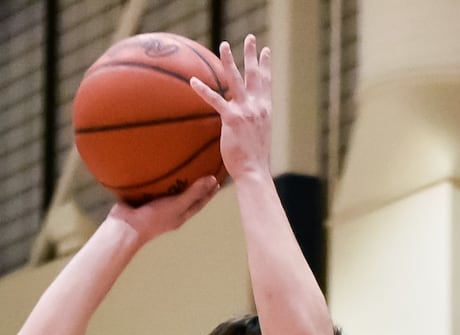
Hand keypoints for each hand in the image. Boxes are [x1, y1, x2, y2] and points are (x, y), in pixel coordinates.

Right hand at [104, 174, 219, 243]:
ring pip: (169, 192)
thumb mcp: (177, 205)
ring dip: (175, 181)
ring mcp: (155, 206)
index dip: (209, 192)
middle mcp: (169, 211)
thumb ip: (194, 193)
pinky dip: (157, 179)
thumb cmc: (153, 219)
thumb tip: (213, 179)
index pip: (199, 203)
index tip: (217, 180)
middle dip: (195, 185)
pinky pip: (153, 187)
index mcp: (180, 215)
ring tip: (181, 167)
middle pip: (186, 197)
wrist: (125, 227)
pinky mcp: (142, 200)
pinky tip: (156, 168)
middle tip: (202, 170)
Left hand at [189, 35, 272, 181]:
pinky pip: (215, 100)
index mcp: (265, 110)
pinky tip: (193, 81)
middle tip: (250, 38)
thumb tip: (241, 128)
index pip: (266, 83)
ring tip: (224, 45)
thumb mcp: (256, 139)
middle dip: (253, 54)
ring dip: (229, 61)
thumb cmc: (253, 162)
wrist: (254, 171)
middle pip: (255, 75)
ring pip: (236, 80)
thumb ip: (249, 127)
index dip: (266, 66)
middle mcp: (258, 107)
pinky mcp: (232, 119)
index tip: (266, 51)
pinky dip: (203, 90)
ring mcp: (246, 111)